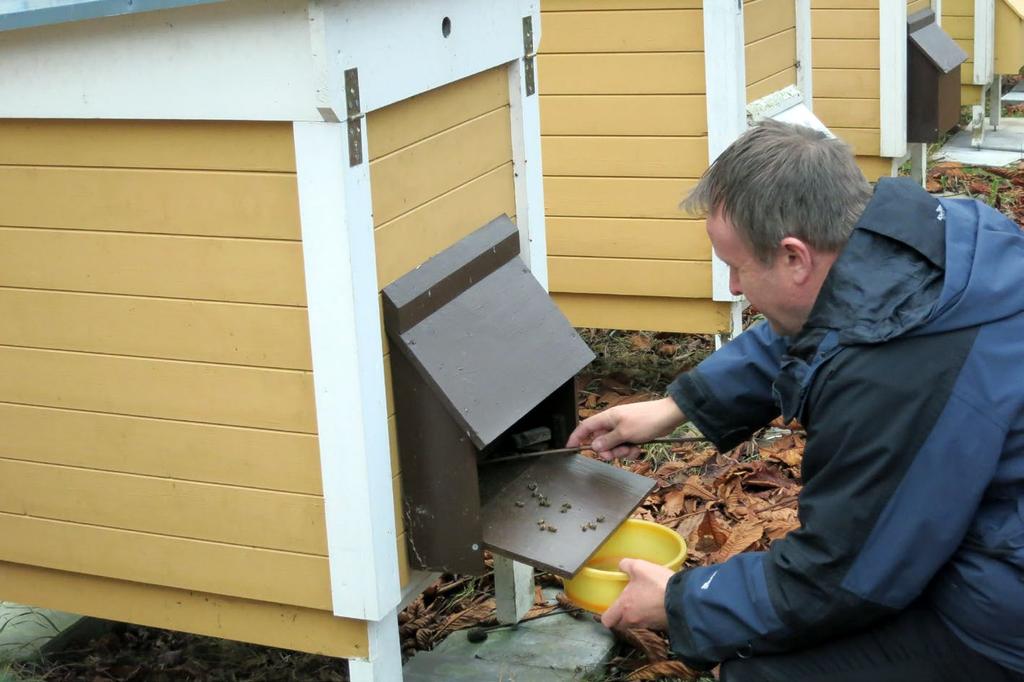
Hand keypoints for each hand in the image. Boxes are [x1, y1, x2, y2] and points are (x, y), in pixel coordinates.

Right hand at [567, 397, 684, 459]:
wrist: (668, 416)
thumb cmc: (646, 420)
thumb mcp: (624, 433)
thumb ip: (607, 441)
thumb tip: (594, 447)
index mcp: (607, 418)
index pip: (585, 427)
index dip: (576, 437)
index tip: (570, 447)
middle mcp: (612, 423)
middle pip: (600, 440)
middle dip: (608, 450)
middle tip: (617, 453)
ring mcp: (623, 428)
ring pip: (613, 445)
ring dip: (621, 451)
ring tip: (632, 449)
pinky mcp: (632, 433)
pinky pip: (624, 445)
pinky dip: (630, 449)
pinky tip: (638, 448)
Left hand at [600, 558, 673, 630]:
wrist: (684, 599)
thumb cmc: (658, 584)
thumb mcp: (640, 567)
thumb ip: (626, 565)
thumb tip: (621, 565)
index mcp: (624, 607)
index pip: (607, 620)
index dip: (608, 615)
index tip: (611, 607)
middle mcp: (633, 620)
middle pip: (622, 623)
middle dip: (623, 615)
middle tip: (628, 602)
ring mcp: (648, 625)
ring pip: (637, 623)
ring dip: (639, 615)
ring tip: (646, 601)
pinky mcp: (662, 626)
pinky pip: (652, 623)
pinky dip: (652, 616)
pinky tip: (658, 603)